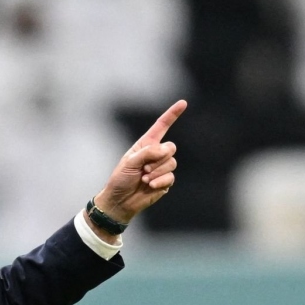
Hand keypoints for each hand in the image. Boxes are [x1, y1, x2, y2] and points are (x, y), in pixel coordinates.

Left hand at [91, 100, 186, 229]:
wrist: (121, 201)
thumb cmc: (121, 179)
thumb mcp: (130, 162)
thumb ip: (148, 152)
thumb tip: (166, 150)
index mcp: (146, 144)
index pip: (162, 126)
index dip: (172, 114)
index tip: (183, 103)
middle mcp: (156, 154)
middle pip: (171, 147)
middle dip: (159, 158)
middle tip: (144, 168)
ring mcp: (162, 168)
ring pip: (172, 163)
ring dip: (157, 172)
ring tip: (144, 179)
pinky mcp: (165, 181)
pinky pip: (171, 177)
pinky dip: (160, 181)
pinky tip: (150, 186)